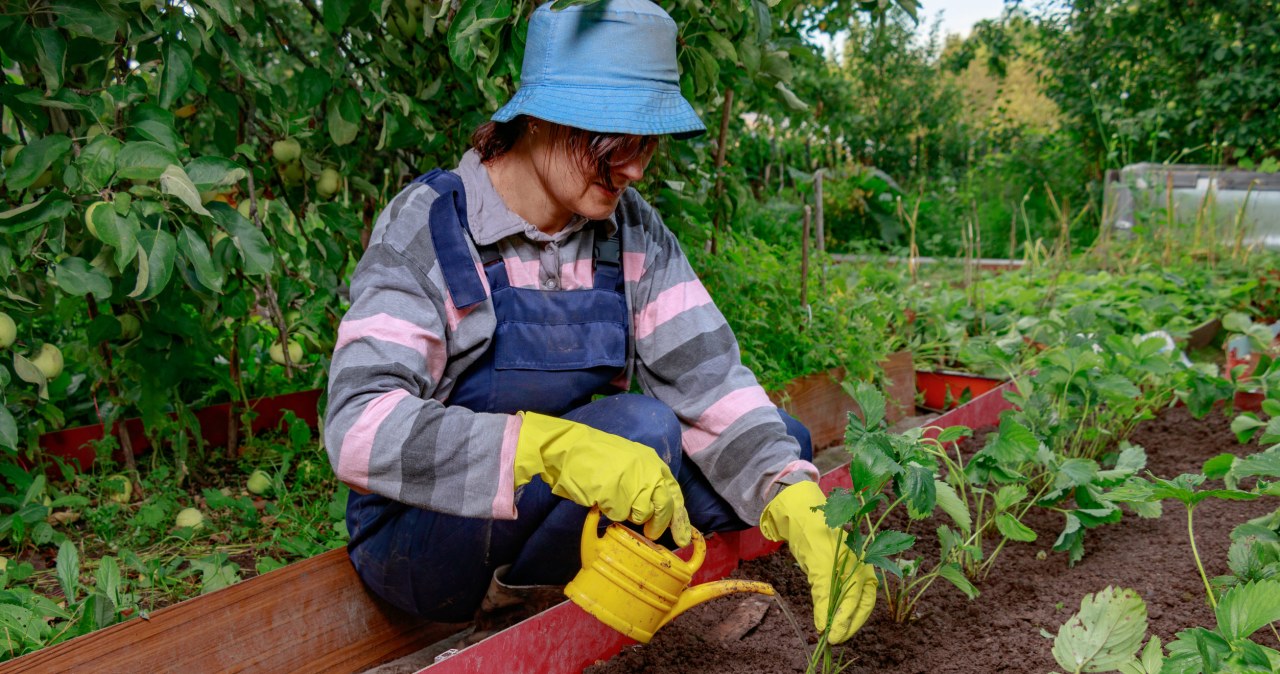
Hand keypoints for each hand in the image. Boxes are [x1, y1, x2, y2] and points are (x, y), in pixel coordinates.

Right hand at [514, 412, 691, 545]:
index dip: (680, 519)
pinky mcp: (617, 493)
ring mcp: (633, 482)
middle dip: (659, 525)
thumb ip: (646, 481)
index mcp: (653, 462)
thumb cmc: (596, 456)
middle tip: (652, 534)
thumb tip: (657, 509)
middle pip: (665, 508)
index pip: (675, 494)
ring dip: (629, 514)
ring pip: (642, 514)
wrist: (570, 448)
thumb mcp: (631, 462)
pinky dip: (610, 511)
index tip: (683, 538)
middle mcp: (648, 471)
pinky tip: (601, 497)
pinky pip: (619, 514)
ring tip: (614, 500)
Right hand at [760, 480, 876, 642]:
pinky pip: (826, 593)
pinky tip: (819, 623)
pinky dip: (823, 611)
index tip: (844, 635)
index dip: (856, 621)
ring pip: (845, 600)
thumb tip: (832, 619)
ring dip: (836, 621)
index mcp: (863, 565)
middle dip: (847, 625)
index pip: (866, 600)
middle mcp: (858, 564)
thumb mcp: (831, 568)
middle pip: (858, 602)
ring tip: (827, 634)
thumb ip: (836, 591)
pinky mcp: (825, 563)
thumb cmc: (818, 543)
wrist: (802, 519)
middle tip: (836, 640)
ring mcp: (843, 563)